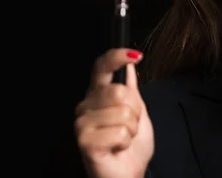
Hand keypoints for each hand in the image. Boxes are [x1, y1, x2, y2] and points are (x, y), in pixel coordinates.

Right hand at [74, 48, 153, 177]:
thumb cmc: (131, 146)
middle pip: (120, 92)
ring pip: (122, 112)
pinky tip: (117, 148)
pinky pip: (119, 131)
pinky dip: (126, 142)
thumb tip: (129, 65)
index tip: (136, 56)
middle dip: (135, 111)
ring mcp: (82, 122)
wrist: (129, 174)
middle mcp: (86, 105)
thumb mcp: (138, 112)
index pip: (102, 67)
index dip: (117, 57)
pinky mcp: (84, 140)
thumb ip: (131, 88)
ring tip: (123, 139)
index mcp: (98, 94)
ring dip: (132, 129)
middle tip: (129, 126)